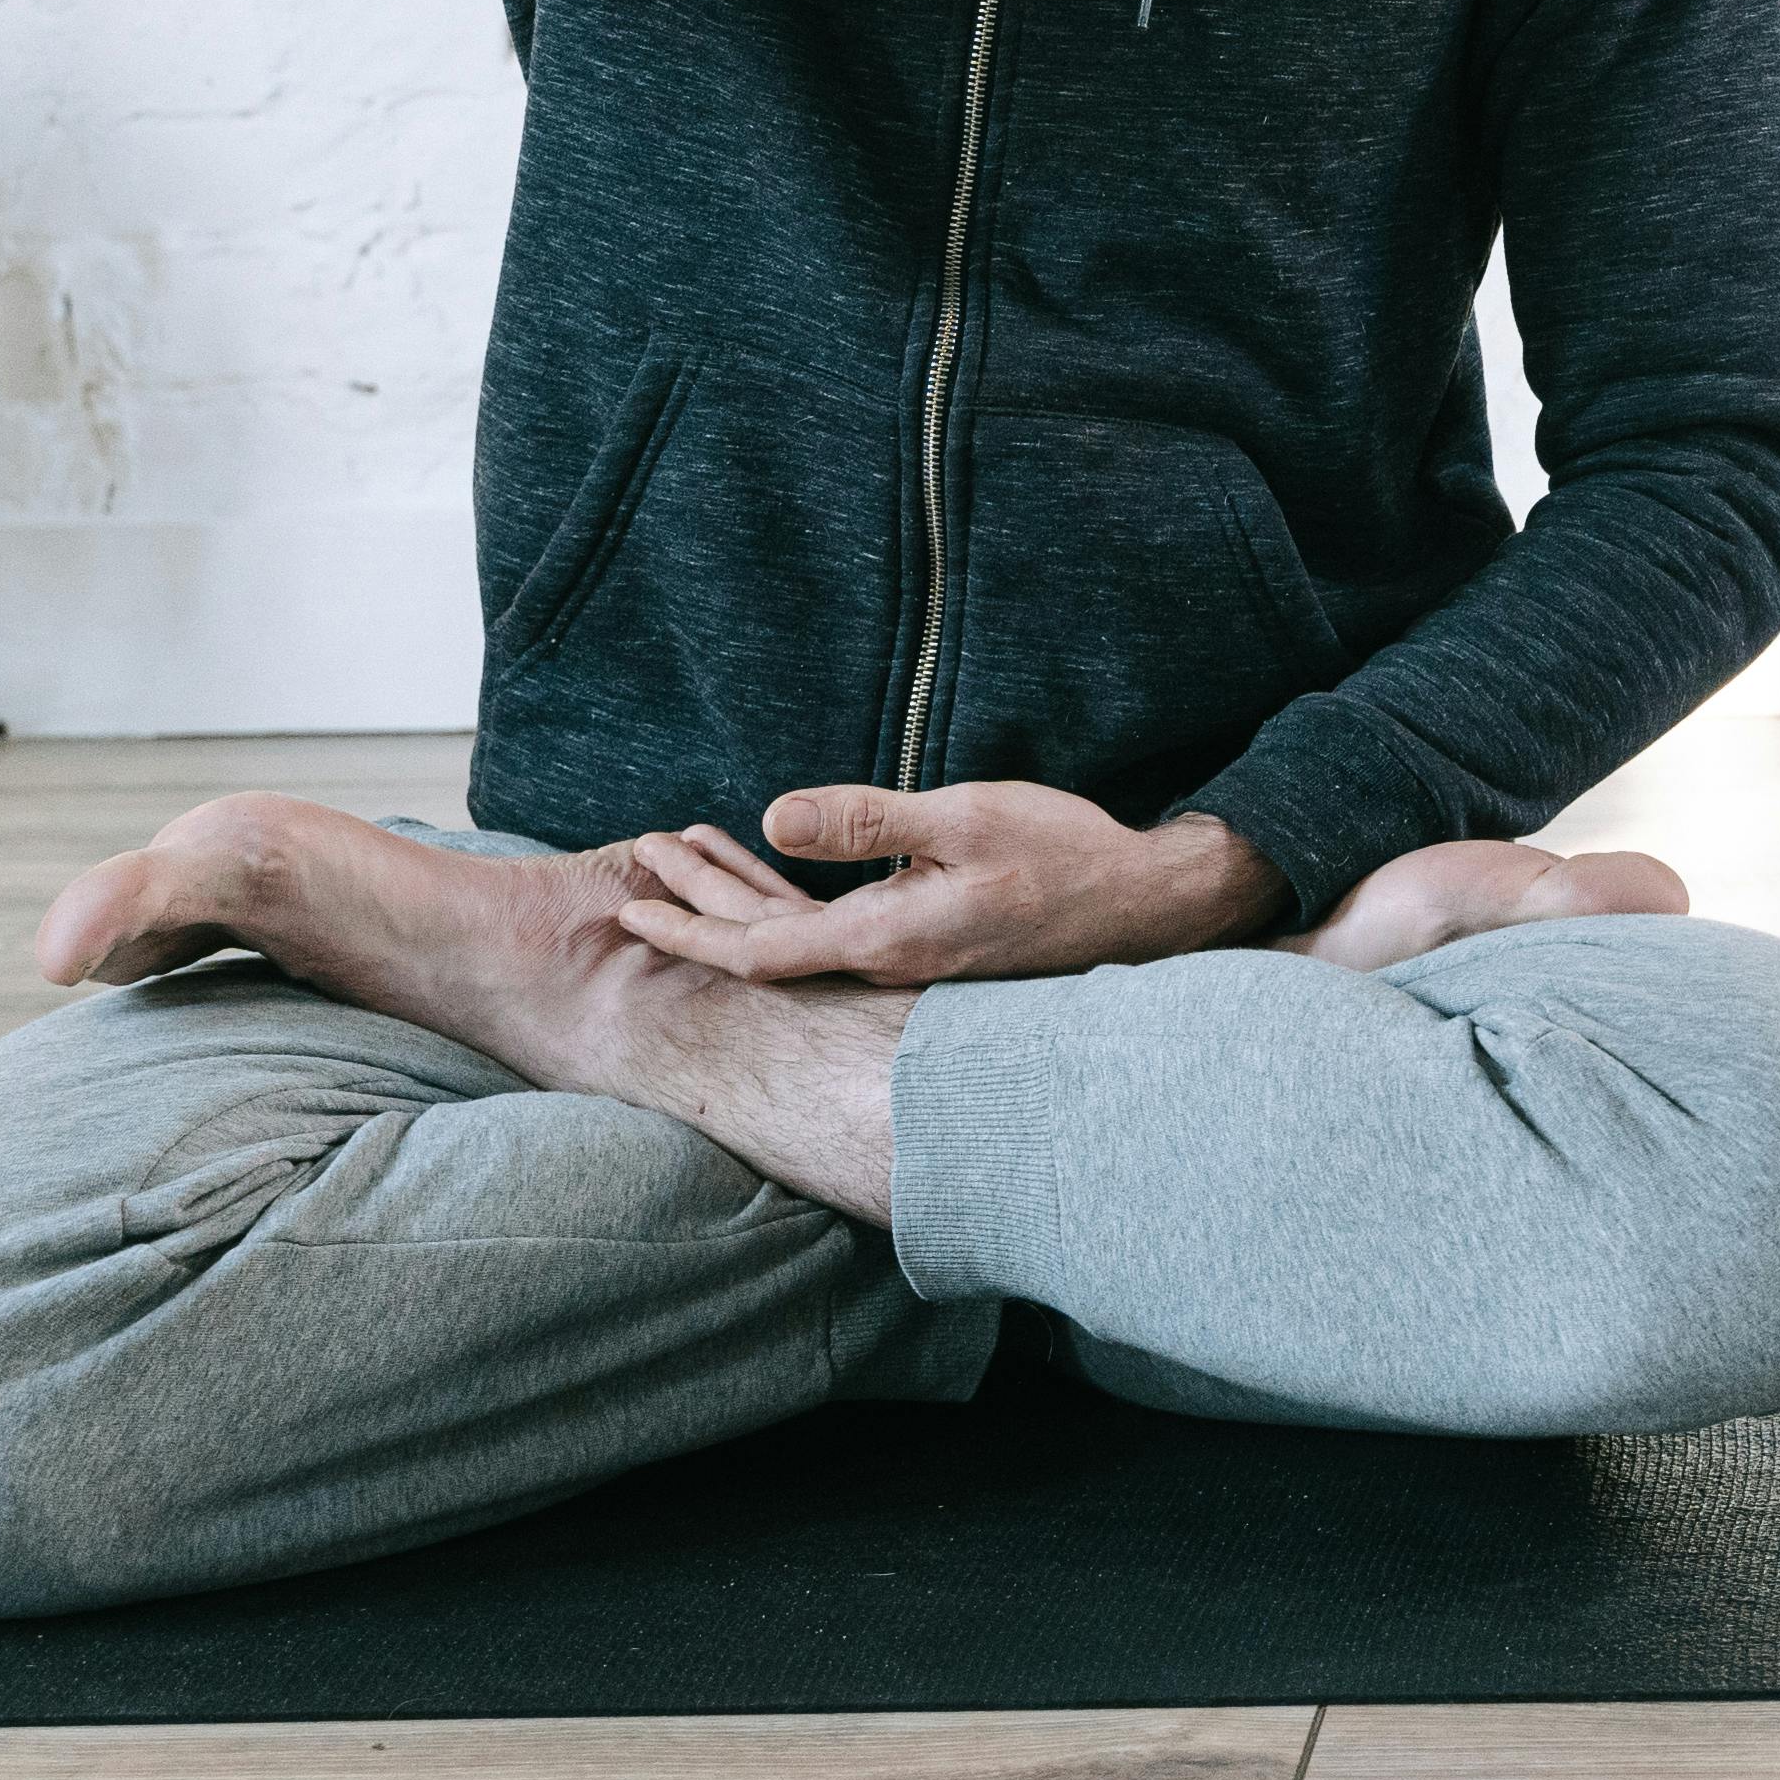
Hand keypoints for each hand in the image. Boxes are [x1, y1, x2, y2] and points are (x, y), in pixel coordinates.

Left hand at [604, 782, 1286, 984]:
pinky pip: (836, 933)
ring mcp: (911, 962)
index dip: (690, 931)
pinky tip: (776, 876)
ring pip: (800, 939)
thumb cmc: (1065, 852)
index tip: (630, 907)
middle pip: (766, 948)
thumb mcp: (966, 818)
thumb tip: (772, 815)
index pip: (760, 950)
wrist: (1148, 905)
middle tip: (635, 865)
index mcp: (888, 938)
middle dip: (696, 906)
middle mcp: (889, 964)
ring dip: (737, 898)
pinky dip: (788, 902)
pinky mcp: (932, 946)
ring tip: (685, 860)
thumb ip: (868, 819)